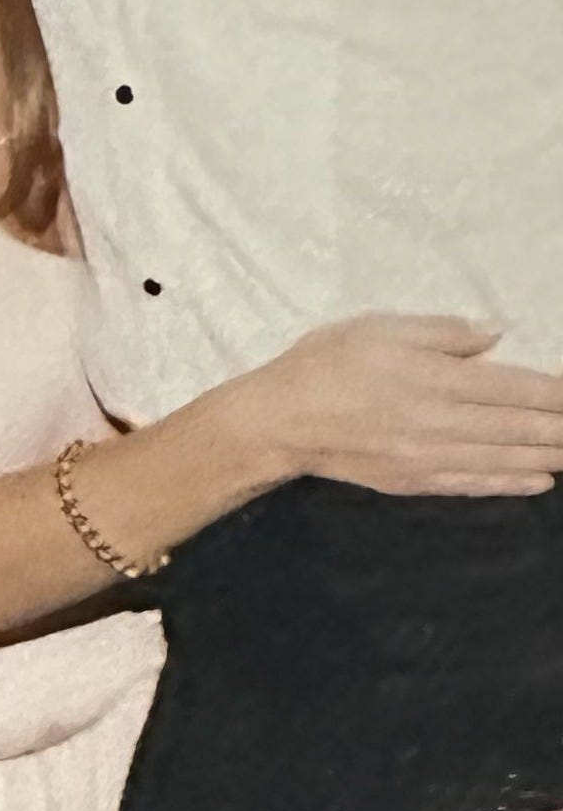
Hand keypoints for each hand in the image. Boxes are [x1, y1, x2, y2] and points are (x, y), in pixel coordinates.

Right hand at [225, 314, 562, 496]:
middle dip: (561, 428)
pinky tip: (539, 481)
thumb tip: (494, 336)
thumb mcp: (377, 326)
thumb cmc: (324, 363)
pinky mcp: (412, 480)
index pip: (512, 386)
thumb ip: (440, 332)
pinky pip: (471, 483)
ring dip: (547, 456)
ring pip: (501, 458)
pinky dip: (509, 482)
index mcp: (432, 377)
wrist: (277, 420)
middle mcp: (438, 421)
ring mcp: (427, 456)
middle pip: (517, 427)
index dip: (555, 393)